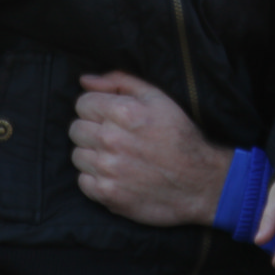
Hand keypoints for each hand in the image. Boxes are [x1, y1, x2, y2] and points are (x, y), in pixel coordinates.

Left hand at [70, 70, 231, 226]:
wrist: (199, 182)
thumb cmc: (179, 137)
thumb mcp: (157, 98)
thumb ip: (119, 82)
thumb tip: (85, 80)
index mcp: (123, 112)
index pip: (82, 103)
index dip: (96, 108)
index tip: (110, 118)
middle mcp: (111, 139)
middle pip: (75, 129)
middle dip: (92, 130)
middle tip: (114, 138)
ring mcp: (108, 169)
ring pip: (77, 155)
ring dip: (93, 155)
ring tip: (117, 157)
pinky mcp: (107, 194)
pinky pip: (82, 180)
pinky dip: (96, 178)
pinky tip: (116, 175)